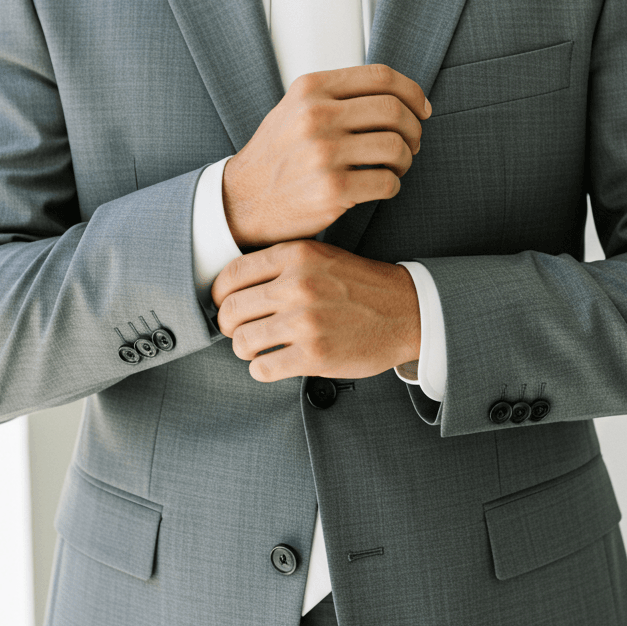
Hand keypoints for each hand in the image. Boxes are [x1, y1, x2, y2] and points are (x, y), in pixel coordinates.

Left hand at [212, 240, 420, 382]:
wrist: (406, 310)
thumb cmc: (359, 285)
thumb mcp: (320, 257)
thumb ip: (279, 265)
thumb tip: (232, 287)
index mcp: (296, 255)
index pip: (230, 275)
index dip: (219, 296)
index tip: (225, 306)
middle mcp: (297, 285)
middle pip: (230, 310)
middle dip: (229, 326)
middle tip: (240, 331)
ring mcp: (305, 321)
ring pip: (242, 343)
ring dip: (246, 350)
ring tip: (259, 349)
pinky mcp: (314, 355)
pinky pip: (262, 369)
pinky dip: (262, 370)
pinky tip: (275, 363)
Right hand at [222, 64, 430, 247]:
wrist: (242, 201)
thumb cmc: (276, 156)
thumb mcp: (295, 109)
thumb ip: (336, 94)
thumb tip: (396, 94)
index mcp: (311, 90)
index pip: (381, 76)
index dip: (412, 91)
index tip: (422, 108)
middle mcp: (316, 116)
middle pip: (394, 110)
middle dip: (414, 128)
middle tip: (411, 143)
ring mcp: (324, 153)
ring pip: (396, 146)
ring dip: (406, 159)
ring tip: (395, 167)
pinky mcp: (332, 189)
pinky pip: (387, 182)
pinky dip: (392, 185)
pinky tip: (380, 186)